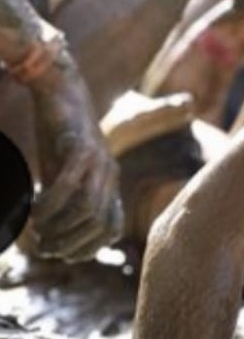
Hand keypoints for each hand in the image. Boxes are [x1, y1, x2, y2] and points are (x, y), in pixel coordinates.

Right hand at [29, 64, 122, 260]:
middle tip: (46, 248)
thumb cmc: (55, 131)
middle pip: (100, 225)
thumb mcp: (60, 171)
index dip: (90, 247)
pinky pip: (71, 184)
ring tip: (38, 230)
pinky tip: (36, 210)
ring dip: (61, 227)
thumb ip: (61, 199)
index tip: (64, 254)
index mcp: (110, 183)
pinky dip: (53, 203)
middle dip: (72, 243)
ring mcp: (99, 161)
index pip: (111, 229)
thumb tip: (50, 231)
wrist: (55, 84)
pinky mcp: (81, 146)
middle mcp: (110, 175)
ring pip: (88, 209)